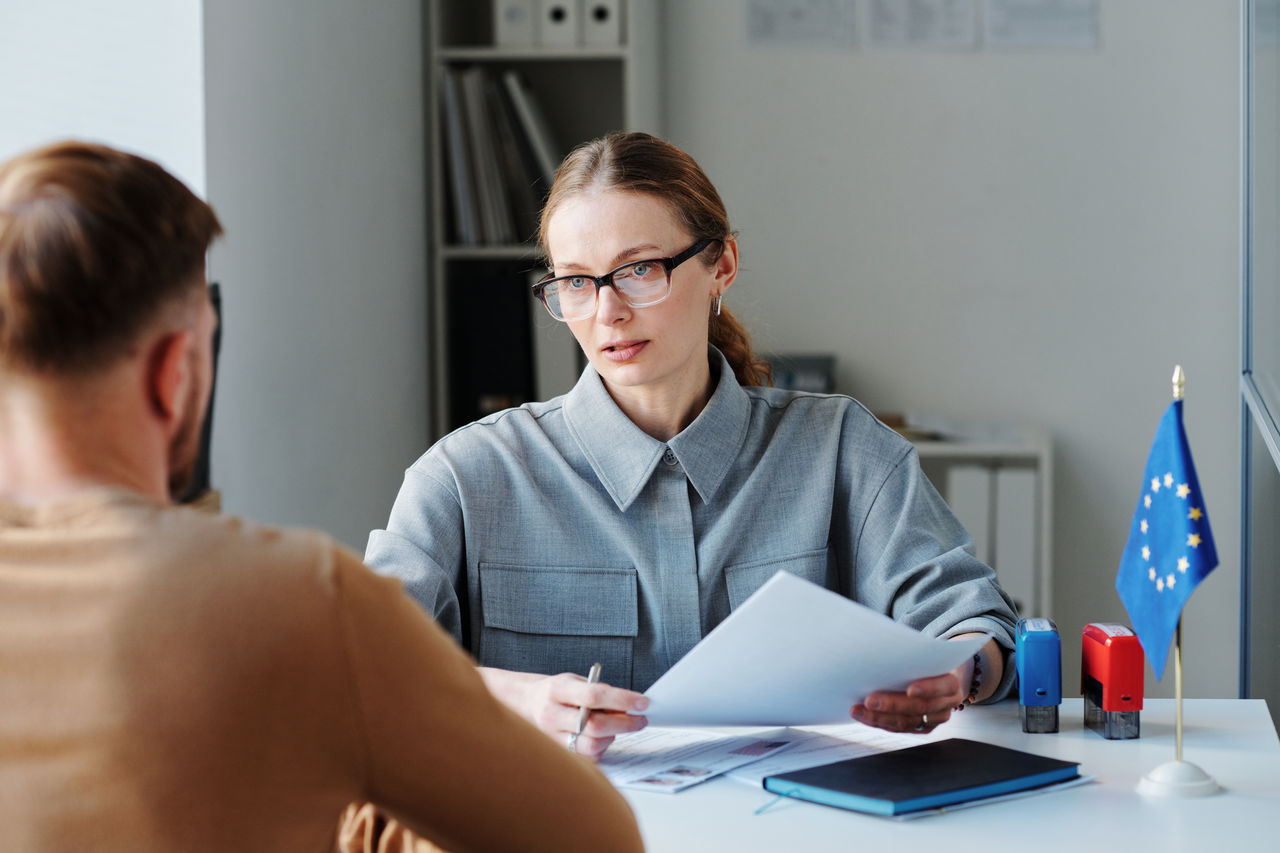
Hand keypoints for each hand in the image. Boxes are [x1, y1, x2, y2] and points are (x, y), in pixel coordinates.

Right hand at [479, 667, 648, 759]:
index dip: (622, 699)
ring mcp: (551, 738)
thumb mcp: (575, 682)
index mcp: (556, 690)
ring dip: (613, 737)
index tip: (643, 703)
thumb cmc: (556, 693)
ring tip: (618, 727)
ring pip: (591, 746)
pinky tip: (603, 737)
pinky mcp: (556, 755)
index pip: (594, 696)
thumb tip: (630, 706)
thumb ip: (599, 692)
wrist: (524, 705)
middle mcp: (551, 715)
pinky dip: (602, 748)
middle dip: (624, 724)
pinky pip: (586, 758)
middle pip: (594, 726)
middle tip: (641, 720)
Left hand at [849, 665, 969, 734]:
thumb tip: (881, 653)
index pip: (943, 686)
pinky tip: (864, 716)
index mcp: (952, 683)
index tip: (910, 689)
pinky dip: (880, 722)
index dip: (928, 689)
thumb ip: (916, 657)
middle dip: (892, 705)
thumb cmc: (932, 661)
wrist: (948, 676)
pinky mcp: (923, 728)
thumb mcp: (931, 654)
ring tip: (857, 710)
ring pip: (907, 722)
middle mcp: (947, 704)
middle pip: (919, 707)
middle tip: (868, 700)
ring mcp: (935, 719)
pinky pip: (900, 728)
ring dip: (879, 718)